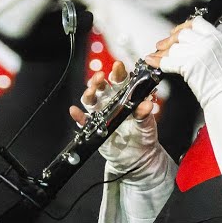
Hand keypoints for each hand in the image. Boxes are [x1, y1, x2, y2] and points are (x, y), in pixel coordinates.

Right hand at [69, 60, 158, 178]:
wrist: (137, 156)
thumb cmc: (143, 135)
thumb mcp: (147, 123)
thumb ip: (144, 113)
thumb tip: (147, 104)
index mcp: (124, 96)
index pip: (119, 80)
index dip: (118, 72)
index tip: (118, 66)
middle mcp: (110, 101)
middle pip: (101, 86)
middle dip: (99, 80)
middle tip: (101, 76)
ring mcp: (100, 114)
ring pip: (90, 99)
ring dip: (89, 93)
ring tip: (91, 91)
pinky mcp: (93, 127)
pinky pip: (83, 120)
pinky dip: (78, 116)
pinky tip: (74, 111)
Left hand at [154, 17, 221, 105]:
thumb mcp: (221, 53)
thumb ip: (206, 44)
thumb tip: (186, 42)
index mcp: (216, 37)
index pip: (196, 23)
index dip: (183, 26)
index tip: (176, 32)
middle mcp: (208, 42)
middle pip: (182, 34)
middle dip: (169, 40)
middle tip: (161, 45)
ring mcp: (198, 53)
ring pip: (174, 48)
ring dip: (163, 53)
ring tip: (156, 57)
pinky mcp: (190, 66)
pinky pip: (168, 61)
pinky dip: (158, 62)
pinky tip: (152, 62)